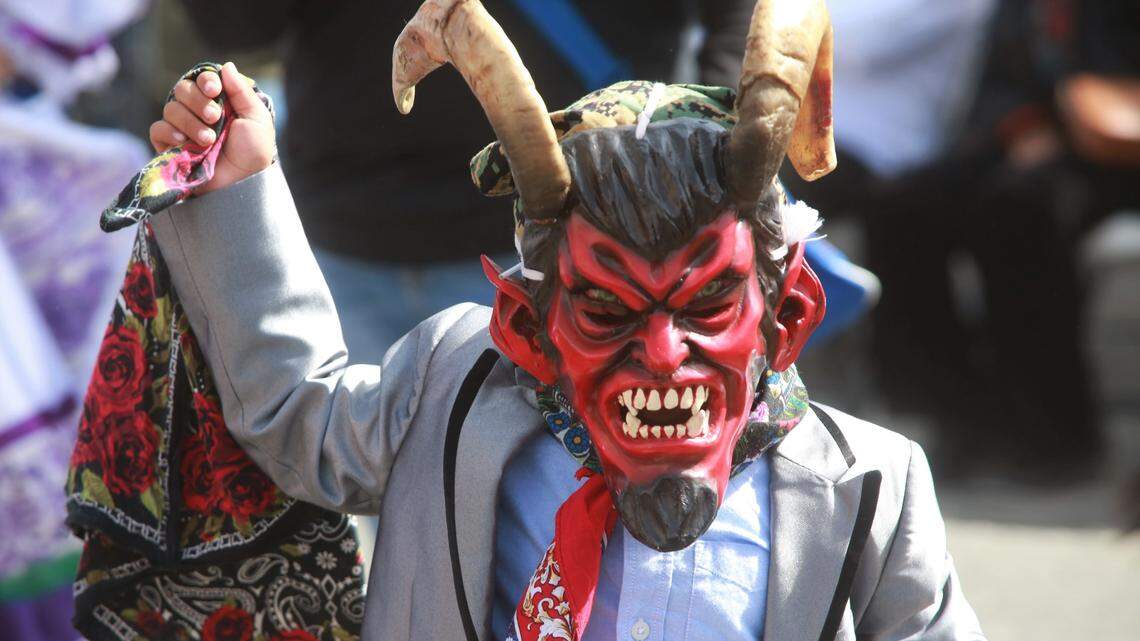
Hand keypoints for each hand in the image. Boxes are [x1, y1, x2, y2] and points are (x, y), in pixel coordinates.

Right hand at [148, 62, 275, 193]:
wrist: (243, 182)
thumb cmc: (253, 152)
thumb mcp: (256, 119)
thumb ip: (241, 92)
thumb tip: (226, 66)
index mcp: (219, 101)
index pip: (202, 78)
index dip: (205, 80)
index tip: (214, 90)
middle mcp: (198, 111)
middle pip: (182, 89)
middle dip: (198, 101)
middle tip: (215, 118)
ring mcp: (182, 128)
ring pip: (171, 108)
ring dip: (190, 121)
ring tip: (209, 139)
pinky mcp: (170, 146)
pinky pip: (158, 129)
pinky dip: (169, 131)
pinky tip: (185, 141)